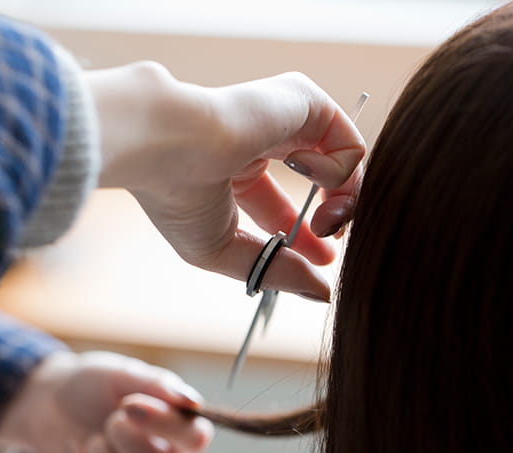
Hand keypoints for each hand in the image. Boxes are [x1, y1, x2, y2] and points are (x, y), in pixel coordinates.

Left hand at [0, 351, 213, 452]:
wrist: (49, 401)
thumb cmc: (94, 385)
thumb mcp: (123, 374)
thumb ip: (156, 384)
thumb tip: (192, 402)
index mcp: (178, 430)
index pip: (195, 439)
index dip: (164, 424)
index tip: (129, 405)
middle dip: (123, 440)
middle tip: (111, 420)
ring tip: (93, 439)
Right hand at [86, 62, 364, 300]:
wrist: (164, 143)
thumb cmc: (176, 195)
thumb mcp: (224, 250)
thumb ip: (275, 270)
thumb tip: (321, 293)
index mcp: (232, 166)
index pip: (280, 204)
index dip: (304, 234)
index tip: (322, 260)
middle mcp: (260, 138)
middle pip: (316, 182)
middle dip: (334, 217)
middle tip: (331, 242)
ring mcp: (284, 117)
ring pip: (341, 163)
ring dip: (345, 202)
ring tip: (327, 224)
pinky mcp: (306, 100)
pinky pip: (349, 145)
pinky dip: (345, 178)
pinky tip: (316, 191)